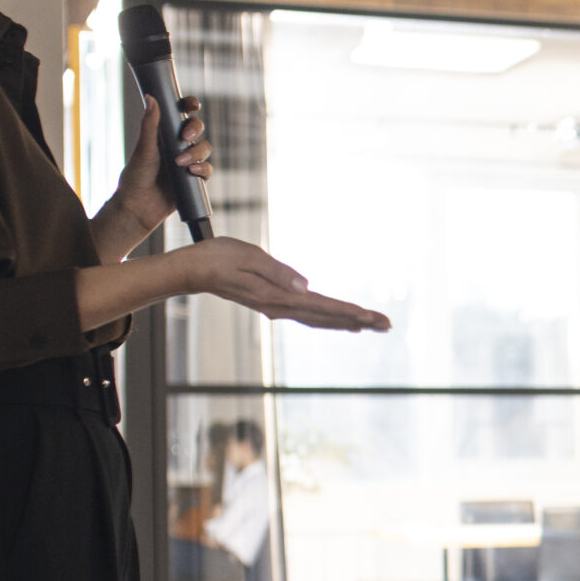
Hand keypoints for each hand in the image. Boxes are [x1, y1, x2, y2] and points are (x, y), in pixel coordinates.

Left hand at [116, 95, 214, 233]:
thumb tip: (151, 97)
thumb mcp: (143, 149)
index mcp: (163, 133)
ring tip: (181, 163)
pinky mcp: (194, 179)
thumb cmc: (135, 177)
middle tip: (185, 137)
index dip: (189, 105)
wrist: (138, 208)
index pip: (180, 113)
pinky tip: (192, 173)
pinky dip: (203, 169)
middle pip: (197, 128)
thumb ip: (149, 124)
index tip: (192, 105)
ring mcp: (186, 162)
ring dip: (197, 152)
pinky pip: (207, 170)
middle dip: (195, 129)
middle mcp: (176, 145)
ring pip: (204, 148)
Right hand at [175, 237, 391, 331]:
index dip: (350, 312)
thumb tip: (306, 286)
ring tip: (373, 324)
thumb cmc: (216, 257)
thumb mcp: (248, 255)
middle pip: (328, 317)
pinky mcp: (273, 303)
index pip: (322, 307)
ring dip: (349, 322)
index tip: (373, 318)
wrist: (191, 270)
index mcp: (277, 297)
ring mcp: (276, 307)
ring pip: (321, 319)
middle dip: (359, 321)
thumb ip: (278, 271)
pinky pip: (310, 315)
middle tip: (388, 325)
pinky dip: (331, 318)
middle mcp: (280, 307)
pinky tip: (343, 321)